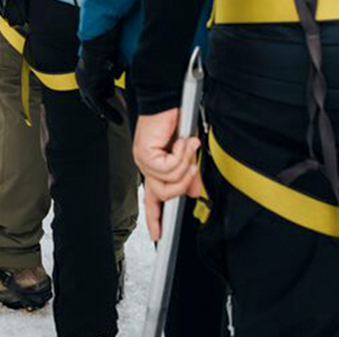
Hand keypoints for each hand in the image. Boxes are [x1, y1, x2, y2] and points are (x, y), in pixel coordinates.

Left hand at [76, 32, 123, 124]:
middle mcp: (81, 78)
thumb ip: (109, 74)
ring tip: (117, 119)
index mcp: (83, 71)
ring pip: (95, 103)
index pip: (89, 91)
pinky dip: (110, 113)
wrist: (101, 40)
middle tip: (109, 117)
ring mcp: (84, 83)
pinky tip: (118, 120)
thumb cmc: (107, 46)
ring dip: (106, 110)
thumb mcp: (108, 62)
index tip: (103, 109)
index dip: (97, 100)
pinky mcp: (91, 87)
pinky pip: (100, 105)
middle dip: (99, 108)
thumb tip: (115, 82)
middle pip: (88, 100)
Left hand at [133, 108, 201, 241]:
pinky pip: (168, 167)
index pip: (152, 201)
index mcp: (154, 170)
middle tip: (192, 165)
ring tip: (186, 147)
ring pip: (168, 182)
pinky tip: (179, 141)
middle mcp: (146, 168)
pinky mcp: (144, 154)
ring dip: (185, 164)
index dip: (155, 220)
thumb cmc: (176, 123)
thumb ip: (189, 175)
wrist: (169, 101)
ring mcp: (143, 161)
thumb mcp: (188, 154)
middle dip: (184, 182)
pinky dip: (180, 154)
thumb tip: (194, 193)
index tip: (159, 236)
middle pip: (164, 196)